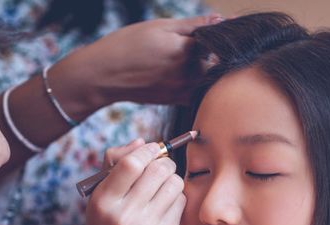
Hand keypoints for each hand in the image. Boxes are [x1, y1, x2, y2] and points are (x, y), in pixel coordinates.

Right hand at [53, 14, 222, 109]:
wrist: (104, 75)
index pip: (218, 41)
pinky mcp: (178, 100)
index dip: (222, 33)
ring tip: (186, 58)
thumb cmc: (129, 45)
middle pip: (218, 63)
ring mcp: (184, 90)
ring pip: (210, 79)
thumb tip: (221, 19)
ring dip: (208, 68)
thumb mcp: (160, 26)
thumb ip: (194, 25)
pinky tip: (183, 71)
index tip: (225, 28)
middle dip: (217, 53)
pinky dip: (198, 81)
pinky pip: (198, 91)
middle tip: (203, 44)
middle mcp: (189, 74)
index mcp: (186, 50)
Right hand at [78, 140, 185, 224]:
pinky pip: (180, 202)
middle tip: (161, 167)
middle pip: (158, 170)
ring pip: (174, 184)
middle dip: (164, 163)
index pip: (131, 163)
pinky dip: (176, 197)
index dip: (146, 151)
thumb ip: (115, 164)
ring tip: (162, 186)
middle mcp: (125, 213)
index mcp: (104, 200)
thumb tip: (142, 142)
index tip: (152, 149)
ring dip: (171, 179)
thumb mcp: (99, 197)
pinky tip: (165, 204)